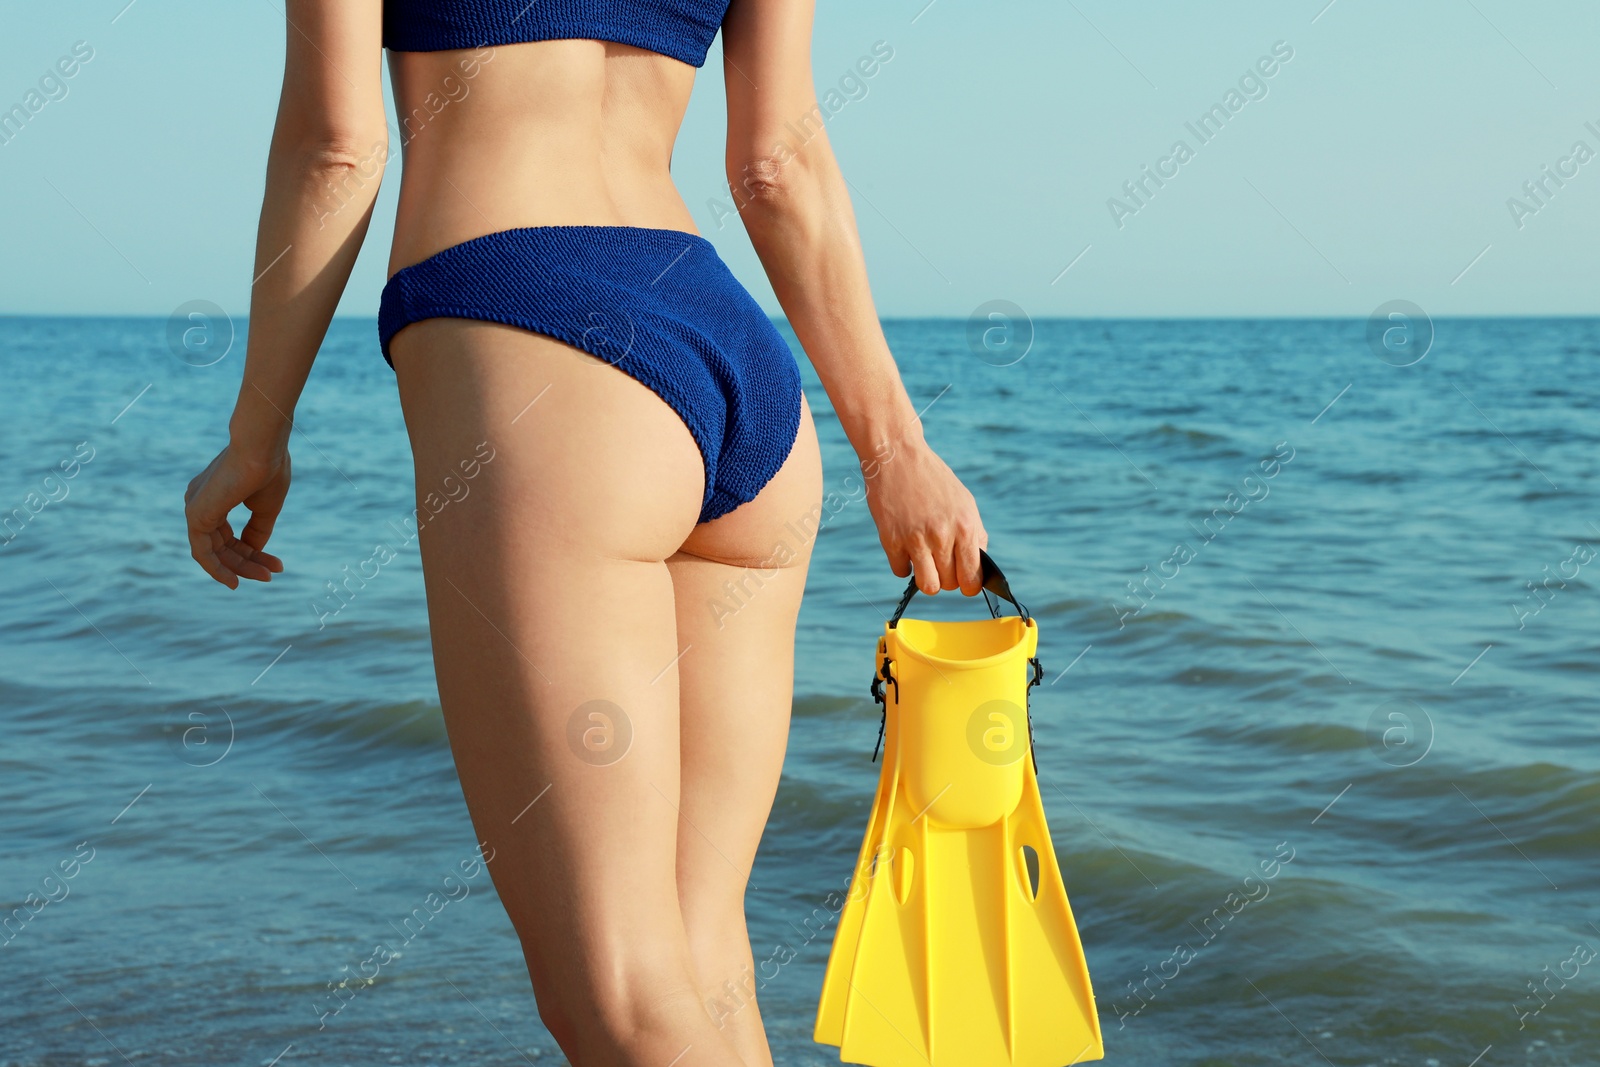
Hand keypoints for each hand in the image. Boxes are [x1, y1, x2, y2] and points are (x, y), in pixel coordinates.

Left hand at [184, 443, 288, 587]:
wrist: (261, 447)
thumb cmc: (267, 469)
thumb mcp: (265, 507)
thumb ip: (257, 530)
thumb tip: (255, 553)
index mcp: (215, 497)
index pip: (229, 536)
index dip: (252, 553)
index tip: (276, 565)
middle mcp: (200, 503)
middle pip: (221, 546)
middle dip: (247, 563)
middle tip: (271, 575)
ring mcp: (195, 509)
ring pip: (213, 552)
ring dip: (239, 568)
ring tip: (265, 578)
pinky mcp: (196, 516)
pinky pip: (202, 553)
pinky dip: (217, 569)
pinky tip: (234, 581)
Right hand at [863, 433, 987, 595]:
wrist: (897, 455)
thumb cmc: (933, 479)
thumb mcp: (964, 502)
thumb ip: (974, 535)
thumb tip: (977, 567)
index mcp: (965, 526)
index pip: (972, 578)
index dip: (968, 585)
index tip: (962, 581)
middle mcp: (942, 535)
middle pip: (949, 585)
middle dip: (946, 578)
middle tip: (939, 562)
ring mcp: (915, 539)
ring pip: (927, 586)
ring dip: (926, 578)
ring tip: (923, 561)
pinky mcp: (890, 539)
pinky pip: (900, 571)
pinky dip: (903, 563)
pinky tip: (904, 545)